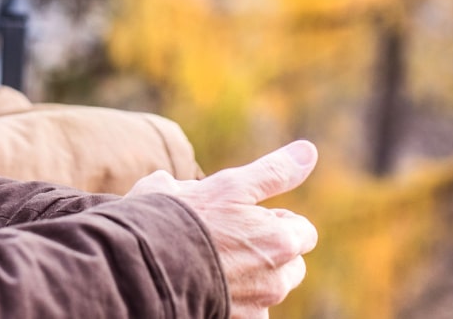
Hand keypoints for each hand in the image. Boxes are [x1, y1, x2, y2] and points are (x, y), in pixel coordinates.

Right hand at [128, 141, 318, 317]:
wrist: (143, 263)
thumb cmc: (186, 218)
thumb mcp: (231, 184)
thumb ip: (274, 171)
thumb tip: (308, 151)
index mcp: (281, 240)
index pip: (303, 231)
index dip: (275, 220)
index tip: (247, 216)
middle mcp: (276, 279)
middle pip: (291, 264)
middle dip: (269, 251)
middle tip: (230, 236)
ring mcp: (256, 306)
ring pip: (269, 289)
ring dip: (254, 277)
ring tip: (215, 261)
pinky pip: (250, 311)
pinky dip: (237, 300)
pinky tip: (209, 284)